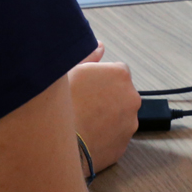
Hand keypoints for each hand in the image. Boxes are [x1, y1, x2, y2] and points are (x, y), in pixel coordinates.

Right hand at [67, 42, 139, 174]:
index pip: (116, 71)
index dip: (100, 78)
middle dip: (106, 97)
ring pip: (119, 115)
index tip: (86, 85)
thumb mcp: (71, 70)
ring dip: (107, 116)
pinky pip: (115, 135)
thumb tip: (100, 46)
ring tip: (83, 120)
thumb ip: (90, 56)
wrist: (59, 144)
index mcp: (120, 74)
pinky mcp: (124, 145)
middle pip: (120, 93)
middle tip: (83, 103)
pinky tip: (86, 134)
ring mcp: (130, 123)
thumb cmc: (64, 103)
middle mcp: (132, 97)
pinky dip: (104, 134)